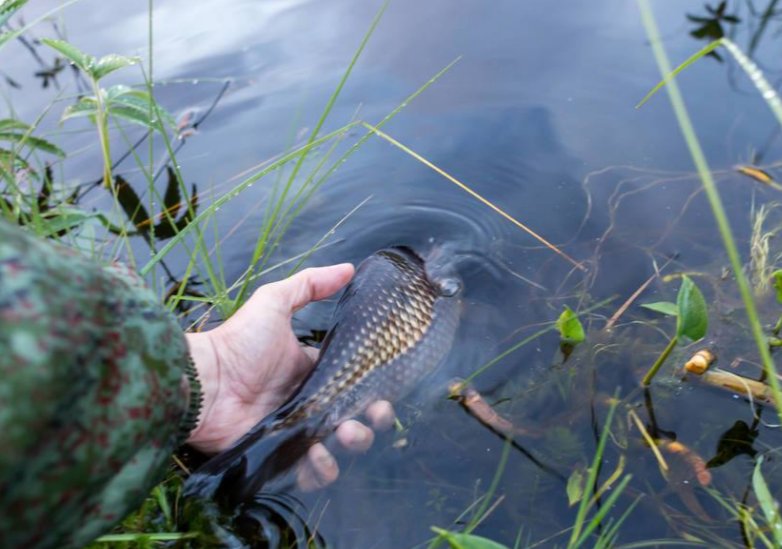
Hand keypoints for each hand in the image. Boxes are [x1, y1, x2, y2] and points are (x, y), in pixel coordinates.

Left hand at [185, 264, 394, 490]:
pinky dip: (323, 470)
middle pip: (355, 417)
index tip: (386, 388)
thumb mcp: (273, 302)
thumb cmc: (237, 342)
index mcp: (311, 371)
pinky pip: (311, 473)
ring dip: (354, 442)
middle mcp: (308, 403)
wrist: (204, 382)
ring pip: (339, 447)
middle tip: (373, 414)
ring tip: (346, 432)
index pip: (353, 383)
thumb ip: (310, 284)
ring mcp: (296, 432)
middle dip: (373, 418)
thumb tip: (350, 268)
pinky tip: (321, 456)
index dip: (373, 387)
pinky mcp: (280, 456)